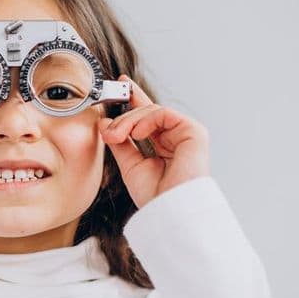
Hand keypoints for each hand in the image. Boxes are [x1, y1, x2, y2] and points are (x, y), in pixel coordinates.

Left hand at [97, 75, 210, 208]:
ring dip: (128, 121)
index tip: (118, 85)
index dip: (133, 98)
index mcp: (163, 144)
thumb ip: (119, 142)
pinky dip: (145, 120)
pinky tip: (136, 133)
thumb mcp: (129, 165)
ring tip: (115, 136)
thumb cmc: (154, 196)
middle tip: (106, 128)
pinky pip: (163, 113)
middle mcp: (176, 136)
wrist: (169, 212)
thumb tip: (104, 121)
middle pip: (148, 109)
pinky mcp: (194, 131)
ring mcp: (186, 133)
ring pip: (151, 111)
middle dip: (123, 113)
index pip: (146, 116)